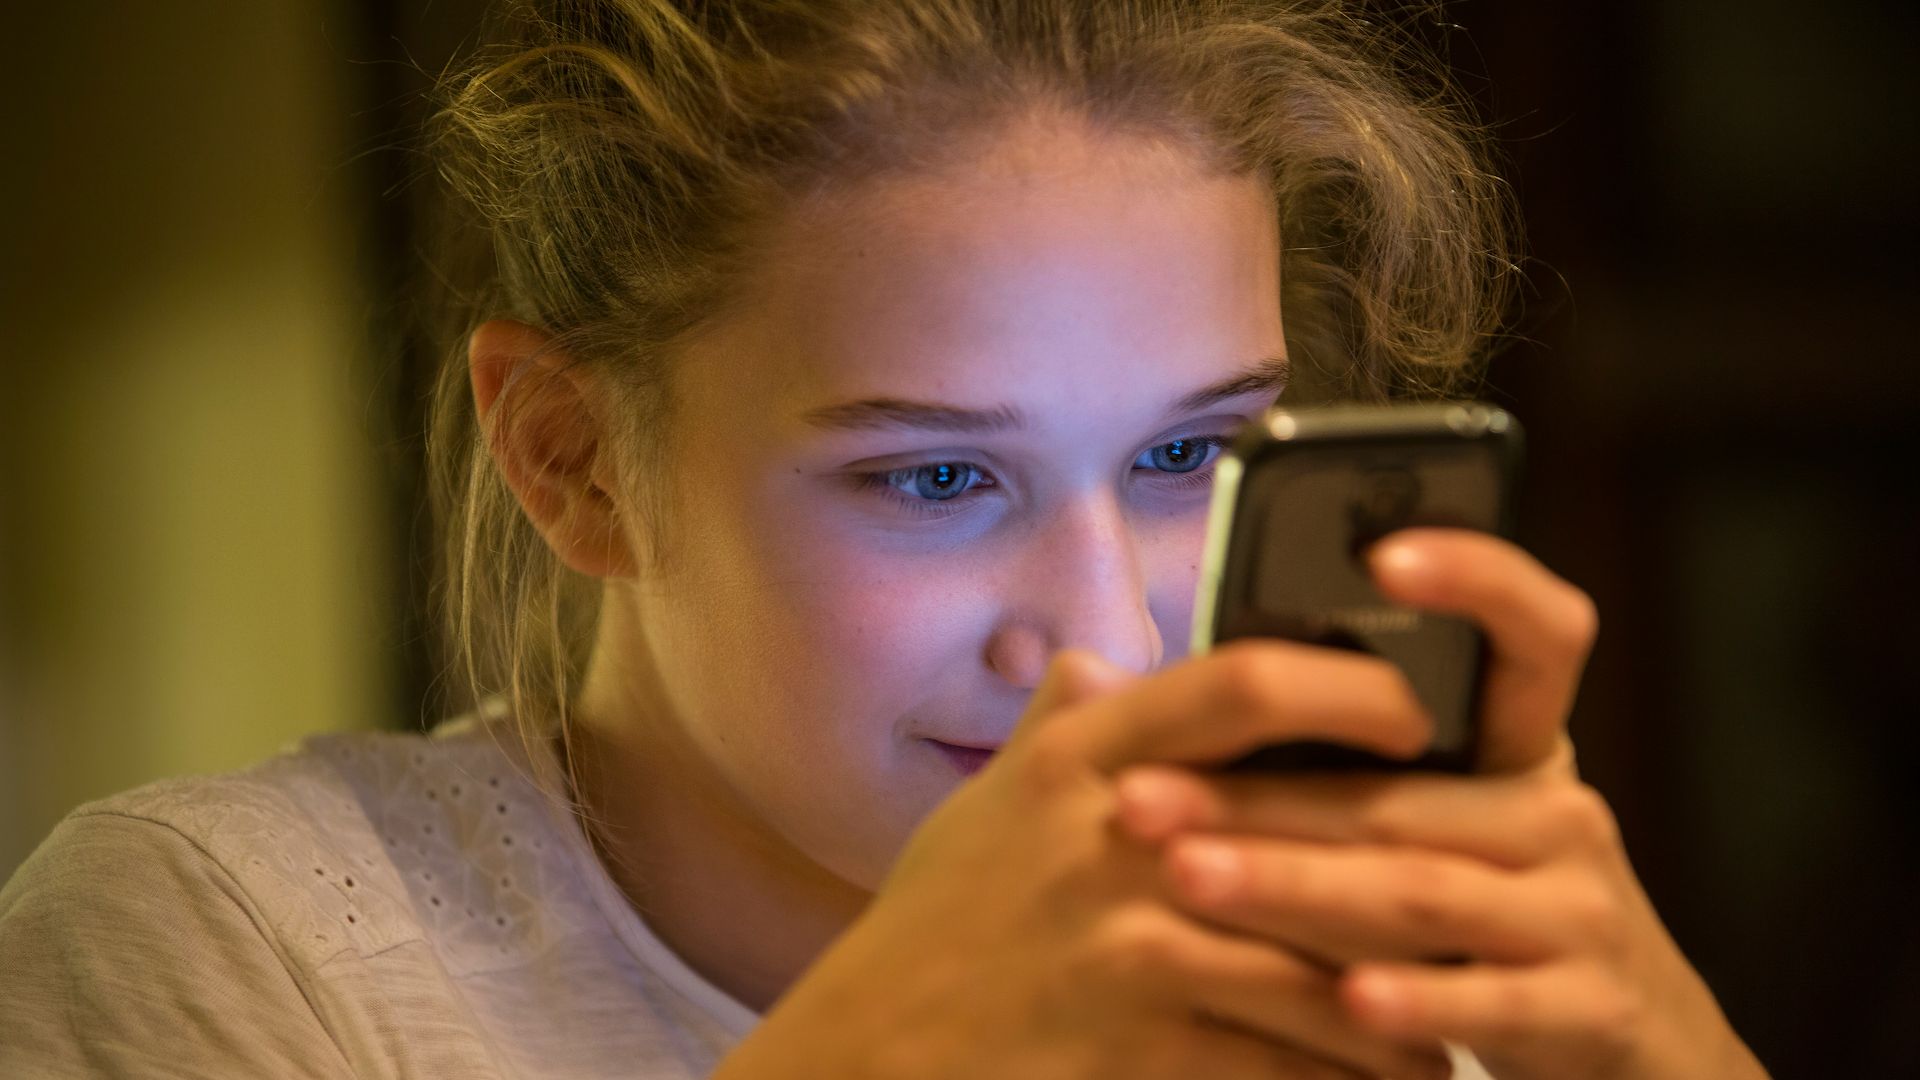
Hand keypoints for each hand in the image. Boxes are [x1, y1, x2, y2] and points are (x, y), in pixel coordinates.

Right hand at [717, 639, 1462, 1078]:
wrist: (874, 1050)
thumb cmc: (938, 922)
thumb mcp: (986, 806)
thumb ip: (1053, 727)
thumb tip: (1099, 662)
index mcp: (1083, 760)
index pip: (1241, 684)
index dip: (1348, 686)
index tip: (1413, 711)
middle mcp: (1113, 839)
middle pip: (1313, 831)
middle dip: (1412, 861)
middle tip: (1478, 874)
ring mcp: (1130, 946)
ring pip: (1323, 963)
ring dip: (1402, 992)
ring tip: (1448, 1004)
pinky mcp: (1141, 1046)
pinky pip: (1289, 1062)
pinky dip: (1351, 1076)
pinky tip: (1390, 1075)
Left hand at [1110, 529, 1769, 1079]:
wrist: (1627, 1038)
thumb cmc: (1484, 911)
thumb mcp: (1431, 824)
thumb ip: (1326, 761)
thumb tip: (1130, 678)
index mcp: (1517, 750)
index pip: (1534, 632)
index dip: (1477, 579)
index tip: (1382, 553)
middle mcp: (1561, 814)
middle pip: (1399, 792)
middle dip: (1256, 795)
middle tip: (1135, 795)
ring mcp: (1582, 911)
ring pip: (1423, 890)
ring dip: (1294, 885)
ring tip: (1191, 878)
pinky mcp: (1590, 1009)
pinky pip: (1492, 1002)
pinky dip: (1420, 1001)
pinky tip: (1344, 1001)